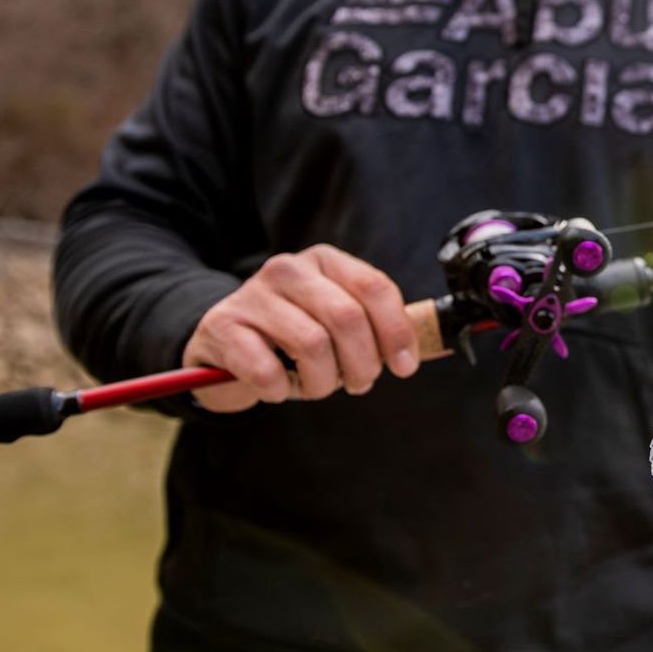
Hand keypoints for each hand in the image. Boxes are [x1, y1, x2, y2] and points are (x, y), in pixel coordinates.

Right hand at [182, 245, 420, 413]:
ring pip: (312, 345)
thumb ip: (375, 327)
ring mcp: (251, 296)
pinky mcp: (222, 327)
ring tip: (313, 386)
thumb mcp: (335, 322)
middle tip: (358, 384)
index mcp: (324, 260)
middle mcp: (288, 269)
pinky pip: (266, 369)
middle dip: (362, 363)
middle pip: (347, 317)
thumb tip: (430, 345)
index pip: (374, 288)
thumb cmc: (290, 337)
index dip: (396, 332)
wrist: (222, 344)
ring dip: (321, 382)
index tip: (403, 366)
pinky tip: (277, 389)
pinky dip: (280, 390)